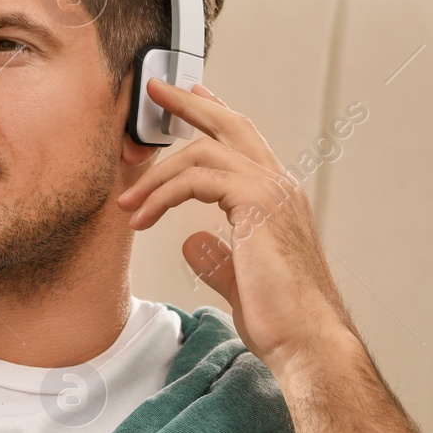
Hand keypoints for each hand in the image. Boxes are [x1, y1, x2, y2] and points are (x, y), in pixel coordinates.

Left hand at [117, 79, 357, 372]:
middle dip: (189, 104)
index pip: (244, 142)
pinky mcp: (257, 205)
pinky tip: (142, 218)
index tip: (188, 98)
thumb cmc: (281, 319)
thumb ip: (217, 256)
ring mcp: (272, 191)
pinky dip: (163, 195)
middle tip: (155, 91)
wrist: (306, 341)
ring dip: (157, 175)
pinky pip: (198, 179)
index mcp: (278, 198)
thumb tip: (192, 240)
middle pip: (231, 125)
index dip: (215, 115)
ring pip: (204, 152)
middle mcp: (280, 186)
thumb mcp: (239, 279)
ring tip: (127, 201)